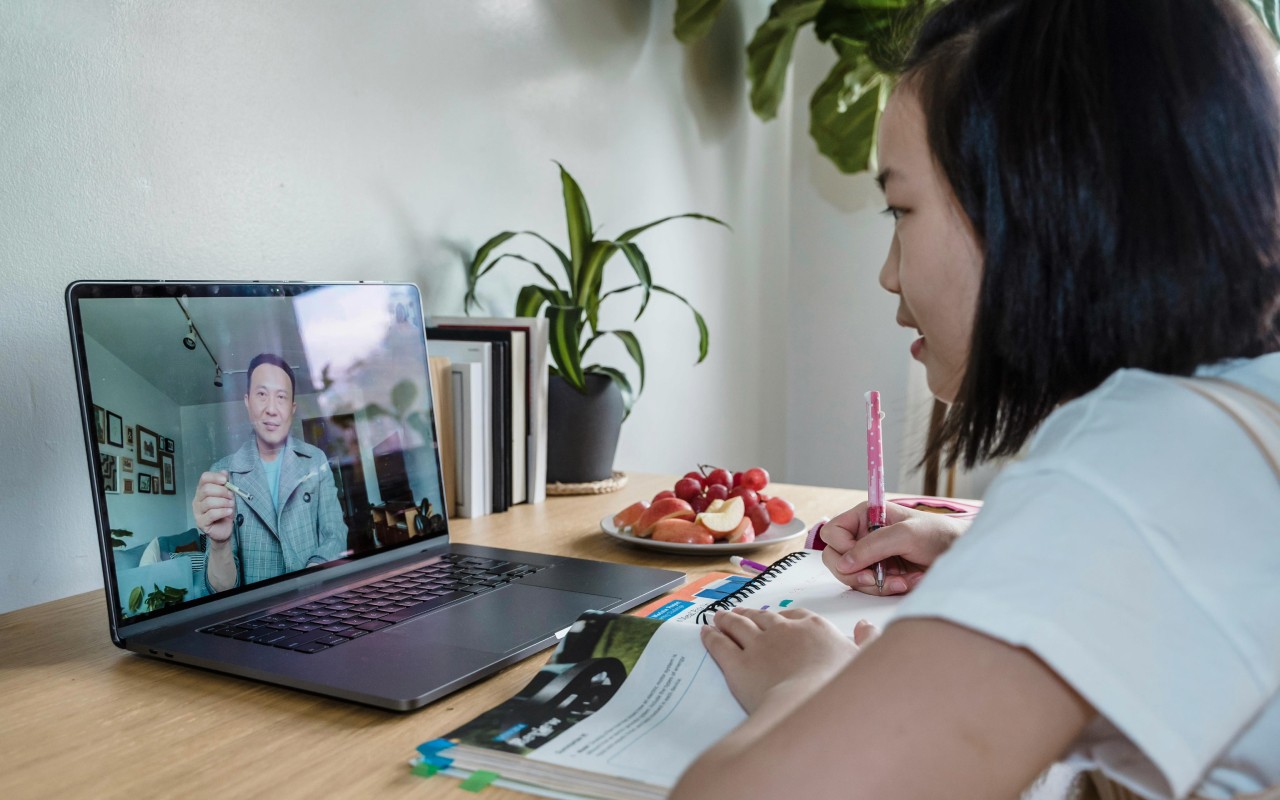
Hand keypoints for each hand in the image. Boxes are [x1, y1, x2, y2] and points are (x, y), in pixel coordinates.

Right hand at [193, 471, 234, 545]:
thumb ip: (225, 485)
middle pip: (206, 490)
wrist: (224, 530)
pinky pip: (212, 514)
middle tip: (231, 496)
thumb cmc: (224, 512)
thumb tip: (224, 472)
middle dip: (222, 491)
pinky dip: (223, 511)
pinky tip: (229, 512)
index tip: (225, 480)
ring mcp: (197, 512)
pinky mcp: (201, 522)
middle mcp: (197, 500)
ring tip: (231, 505)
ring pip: (209, 502)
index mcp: (202, 491)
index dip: (215, 477)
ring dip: (224, 502)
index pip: (204, 478)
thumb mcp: (227, 497)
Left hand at [701, 608, 877, 713]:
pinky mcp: (737, 665)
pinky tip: (705, 633)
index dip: (782, 617)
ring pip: (737, 625)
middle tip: (740, 613)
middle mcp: (783, 630)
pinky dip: (711, 637)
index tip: (776, 618)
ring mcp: (757, 645)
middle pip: (762, 617)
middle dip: (750, 614)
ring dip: (727, 619)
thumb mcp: (865, 661)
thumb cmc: (840, 690)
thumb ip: (867, 641)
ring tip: (719, 617)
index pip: (795, 615)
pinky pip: (719, 644)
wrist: (811, 709)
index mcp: (814, 627)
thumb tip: (866, 626)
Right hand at [820, 501, 968, 594]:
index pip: (832, 532)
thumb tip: (845, 563)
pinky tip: (906, 583)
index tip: (859, 557)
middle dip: (855, 572)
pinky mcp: (880, 575)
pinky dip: (885, 589)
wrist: (960, 556)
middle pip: (835, 558)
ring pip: (851, 577)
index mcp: (865, 516)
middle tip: (873, 578)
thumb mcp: (906, 535)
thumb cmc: (938, 535)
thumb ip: (873, 546)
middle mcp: (864, 536)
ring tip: (901, 580)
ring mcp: (871, 557)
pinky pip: (868, 588)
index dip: (841, 547)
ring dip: (875, 584)